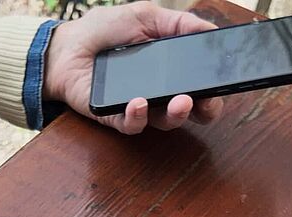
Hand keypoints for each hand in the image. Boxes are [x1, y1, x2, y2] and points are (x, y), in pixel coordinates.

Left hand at [43, 2, 224, 134]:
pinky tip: (139, 102)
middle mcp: (159, 93)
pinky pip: (131, 125)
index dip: (216, 89)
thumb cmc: (105, 31)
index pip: (201, 85)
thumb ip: (178, 24)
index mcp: (171, 70)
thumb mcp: (145, 16)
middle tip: (206, 101)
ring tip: (180, 101)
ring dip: (176, 114)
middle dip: (205, 109)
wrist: (66, 46)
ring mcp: (138, 107)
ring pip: (165, 121)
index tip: (226, 83)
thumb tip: (211, 31)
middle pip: (190, 110)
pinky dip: (137, 116)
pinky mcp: (115, 117)